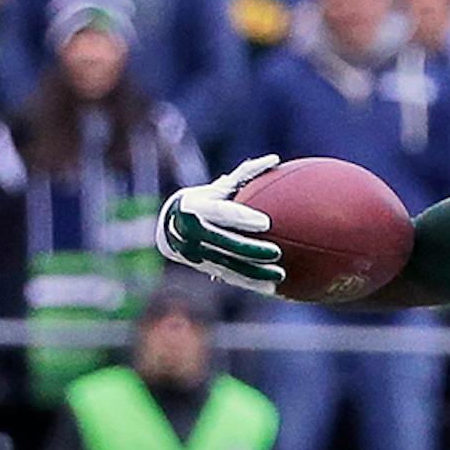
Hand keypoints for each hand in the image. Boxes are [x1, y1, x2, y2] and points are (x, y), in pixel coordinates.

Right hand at [156, 155, 285, 293]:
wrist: (168, 227)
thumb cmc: (204, 201)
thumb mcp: (217, 188)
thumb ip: (244, 176)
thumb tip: (275, 159)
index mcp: (198, 207)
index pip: (223, 212)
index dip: (243, 217)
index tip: (266, 222)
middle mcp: (194, 231)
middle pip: (227, 242)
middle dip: (251, 249)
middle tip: (277, 252)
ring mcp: (197, 251)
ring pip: (229, 264)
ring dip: (255, 272)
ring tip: (281, 275)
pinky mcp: (203, 266)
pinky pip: (230, 277)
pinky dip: (251, 283)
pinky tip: (272, 290)